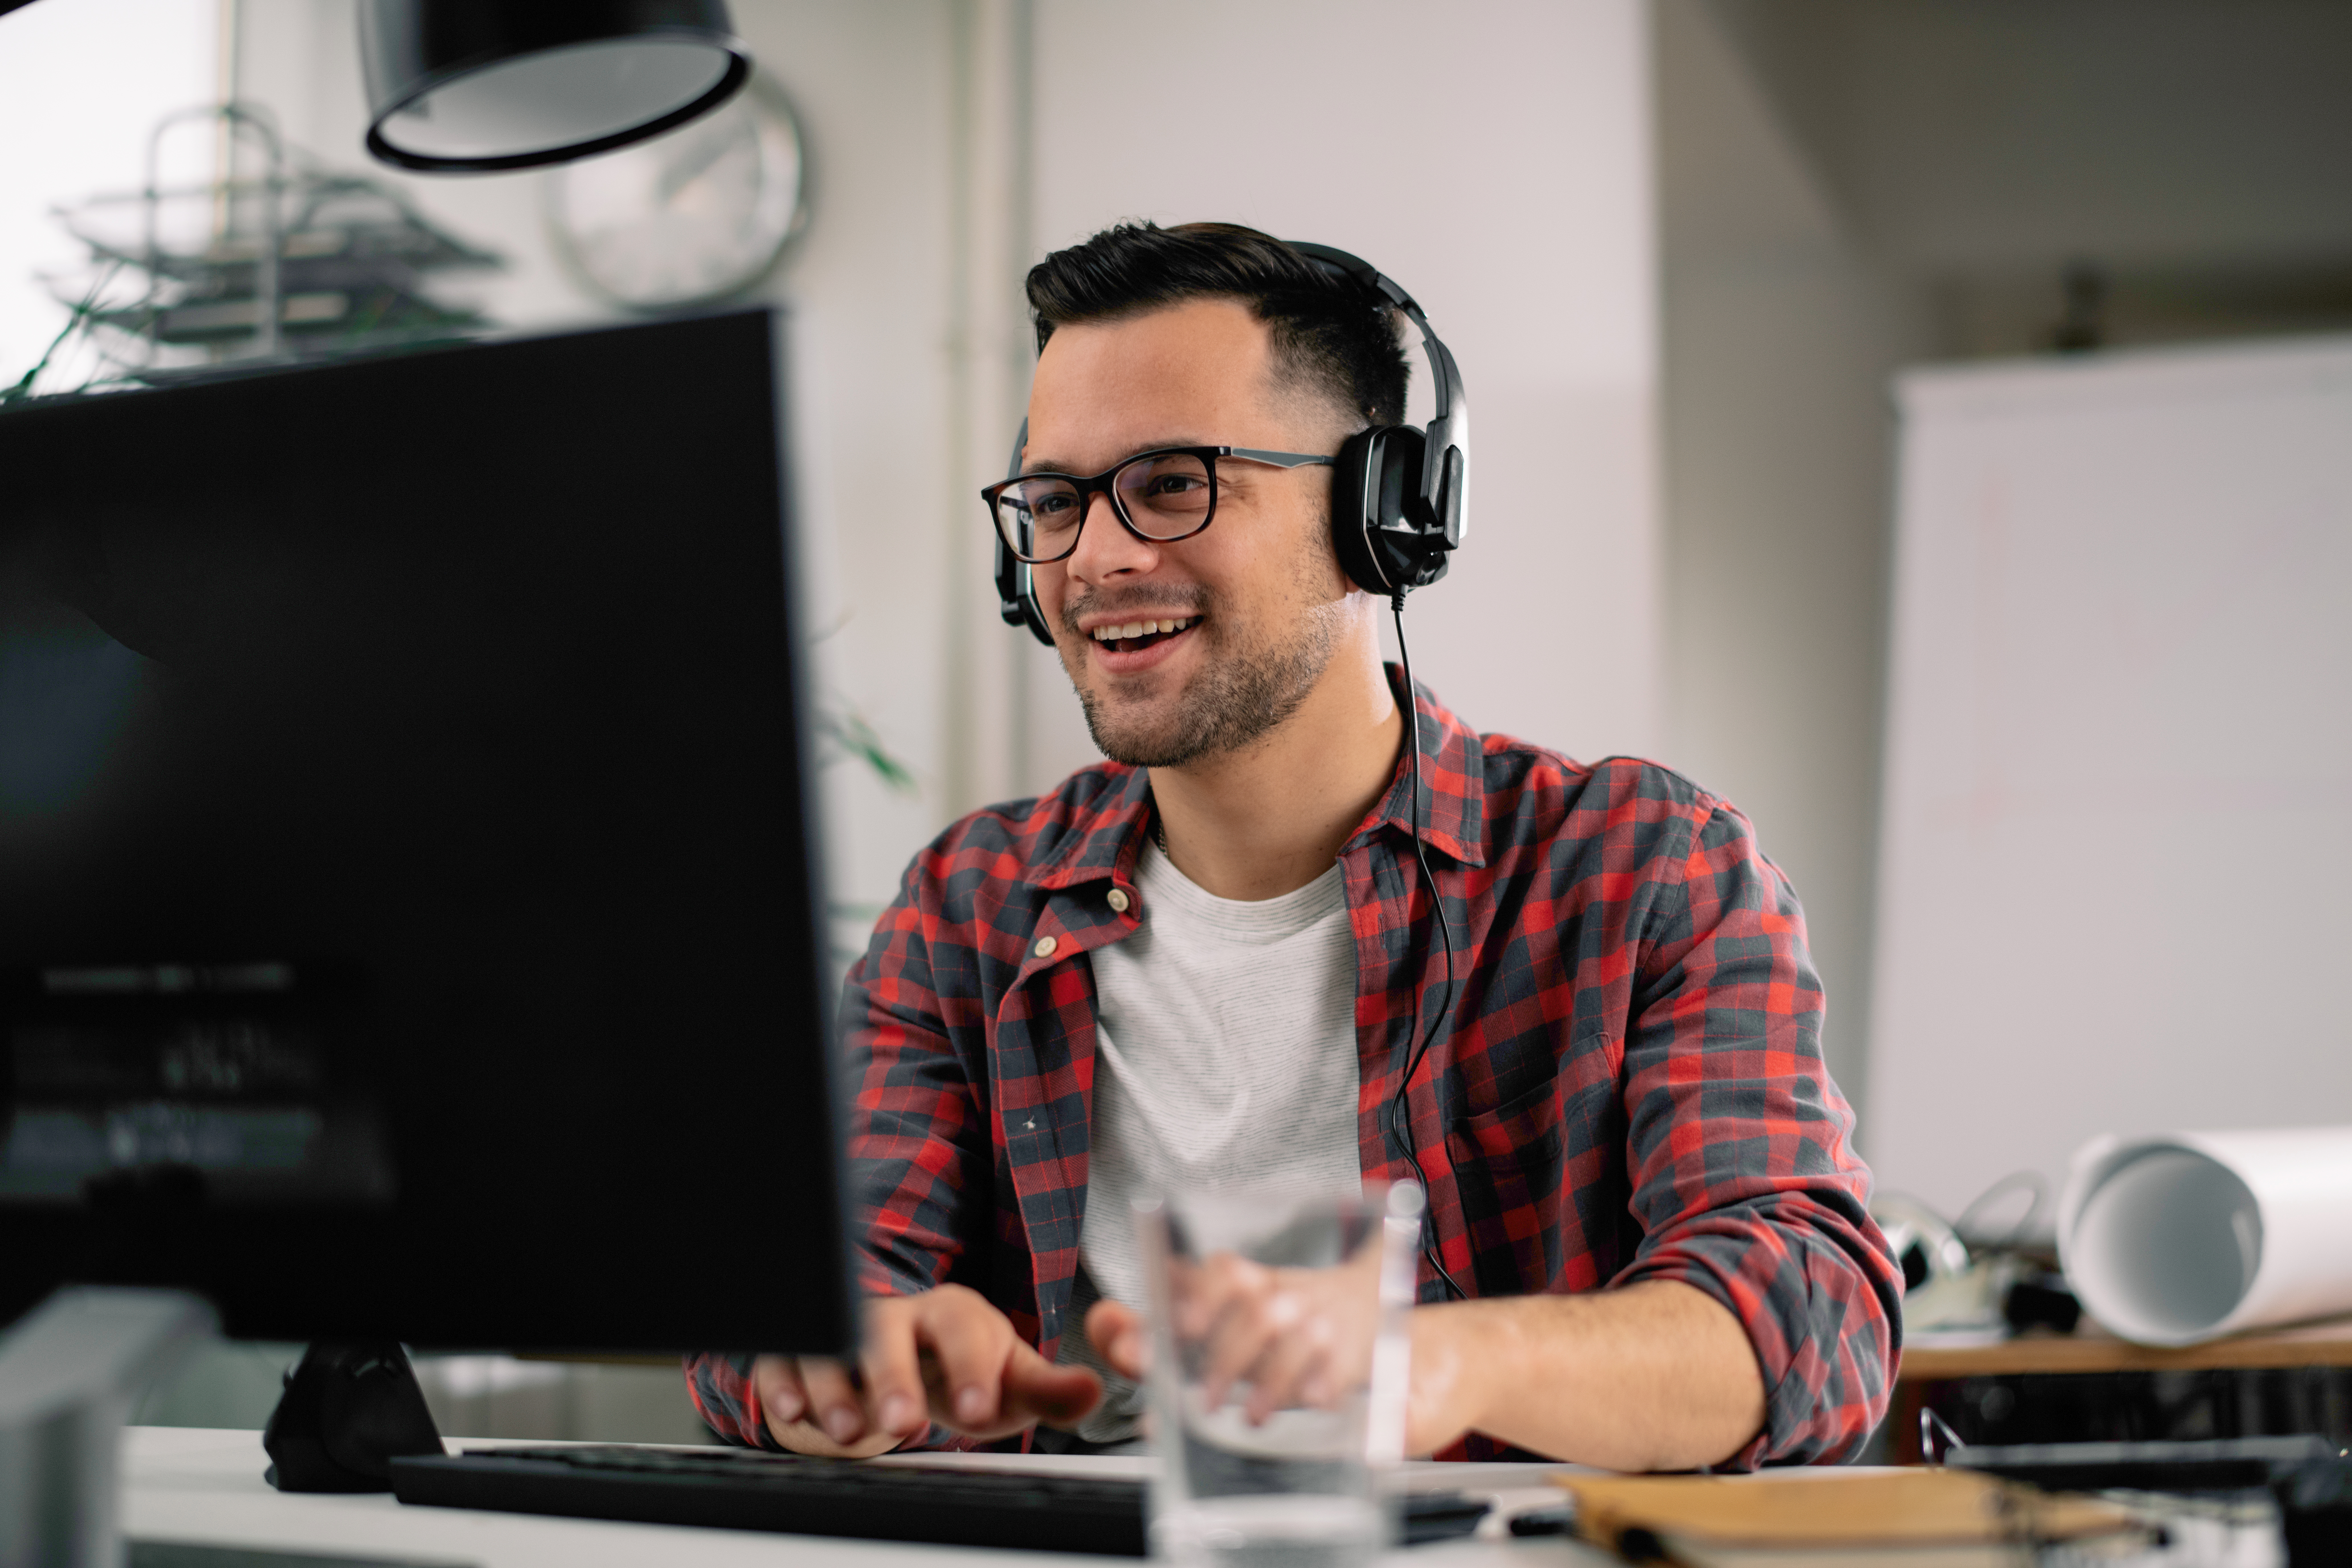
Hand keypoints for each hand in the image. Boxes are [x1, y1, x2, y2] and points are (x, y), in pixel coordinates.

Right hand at [753, 1283, 1104, 1455]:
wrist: (909, 1359)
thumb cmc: (960, 1369)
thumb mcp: (1006, 1379)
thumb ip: (1046, 1389)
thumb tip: (1094, 1391)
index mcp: (952, 1313)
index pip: (963, 1329)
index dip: (971, 1367)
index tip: (979, 1410)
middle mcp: (896, 1313)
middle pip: (889, 1331)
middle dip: (894, 1376)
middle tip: (905, 1423)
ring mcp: (844, 1329)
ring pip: (832, 1345)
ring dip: (837, 1386)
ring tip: (849, 1431)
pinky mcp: (804, 1349)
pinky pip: (786, 1358)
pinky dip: (786, 1385)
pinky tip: (794, 1415)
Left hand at [1164, 1240, 1384, 1424]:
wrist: (1364, 1302)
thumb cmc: (1282, 1312)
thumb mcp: (1234, 1307)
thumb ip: (1175, 1322)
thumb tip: (1118, 1338)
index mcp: (1252, 1282)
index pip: (1225, 1273)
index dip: (1204, 1295)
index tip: (1185, 1324)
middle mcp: (1286, 1295)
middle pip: (1256, 1316)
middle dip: (1228, 1360)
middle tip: (1206, 1400)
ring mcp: (1322, 1321)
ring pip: (1297, 1342)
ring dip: (1271, 1383)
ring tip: (1251, 1417)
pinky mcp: (1352, 1351)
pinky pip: (1341, 1366)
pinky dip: (1325, 1384)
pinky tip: (1311, 1402)